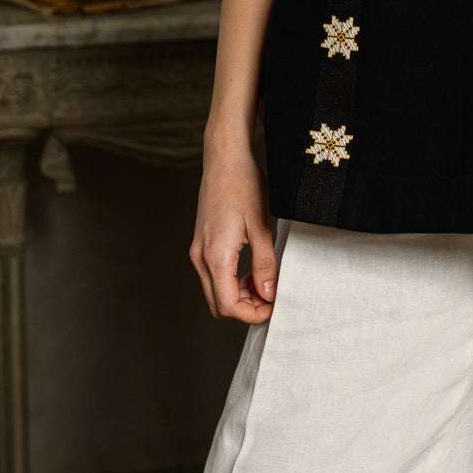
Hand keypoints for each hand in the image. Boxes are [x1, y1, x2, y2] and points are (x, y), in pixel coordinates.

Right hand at [190, 137, 276, 322]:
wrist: (224, 158)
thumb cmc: (245, 185)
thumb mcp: (262, 225)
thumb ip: (265, 263)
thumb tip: (268, 295)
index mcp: (216, 256)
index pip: (228, 305)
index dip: (252, 314)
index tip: (274, 307)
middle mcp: (201, 257)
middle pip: (218, 304)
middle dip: (245, 308)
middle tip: (271, 296)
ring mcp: (198, 250)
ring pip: (215, 291)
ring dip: (239, 294)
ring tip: (264, 280)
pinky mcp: (201, 243)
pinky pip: (213, 275)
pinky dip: (231, 280)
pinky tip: (250, 267)